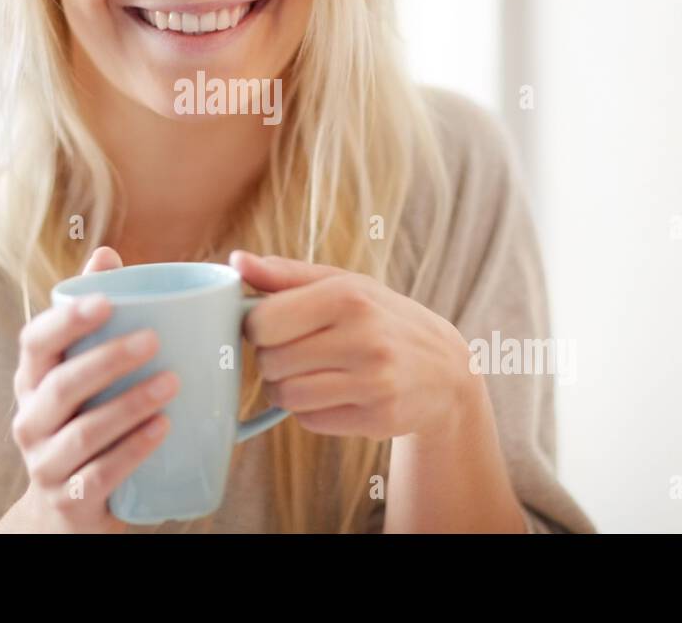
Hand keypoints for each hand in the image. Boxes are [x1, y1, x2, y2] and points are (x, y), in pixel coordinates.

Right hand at [0, 247, 178, 532]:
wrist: (65, 512)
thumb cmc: (82, 422)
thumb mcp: (79, 373)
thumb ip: (91, 318)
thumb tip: (105, 253)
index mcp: (32, 382)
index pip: (34, 343)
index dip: (65, 320)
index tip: (105, 299)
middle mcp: (30, 422)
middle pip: (61, 386)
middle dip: (108, 360)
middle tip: (154, 340)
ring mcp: (46, 465)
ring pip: (83, 432)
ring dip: (129, 405)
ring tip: (171, 383)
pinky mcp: (70, 502)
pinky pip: (100, 474)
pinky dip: (132, 450)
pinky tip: (163, 429)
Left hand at [230, 250, 476, 441]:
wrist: (446, 370)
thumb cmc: (381, 318)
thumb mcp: (343, 285)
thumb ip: (285, 275)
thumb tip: (235, 261)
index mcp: (348, 296)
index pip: (263, 322)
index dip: (256, 328)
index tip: (271, 327)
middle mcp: (364, 337)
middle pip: (271, 362)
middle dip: (272, 360)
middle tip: (295, 352)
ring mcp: (375, 381)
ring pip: (286, 396)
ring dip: (286, 390)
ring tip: (308, 375)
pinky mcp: (379, 419)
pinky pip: (310, 421)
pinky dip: (311, 411)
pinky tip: (334, 394)